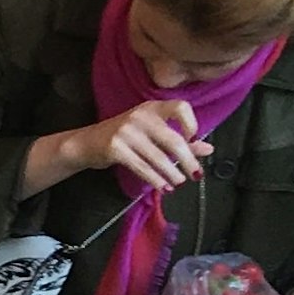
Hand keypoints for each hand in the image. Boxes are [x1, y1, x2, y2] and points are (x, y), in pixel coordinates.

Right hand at [77, 97, 206, 195]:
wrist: (86, 143)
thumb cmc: (123, 137)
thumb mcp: (151, 133)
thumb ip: (180, 139)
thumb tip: (208, 149)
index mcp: (152, 108)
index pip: (180, 108)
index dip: (192, 124)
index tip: (194, 140)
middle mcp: (140, 116)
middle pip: (173, 140)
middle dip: (187, 160)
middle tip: (195, 174)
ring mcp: (126, 132)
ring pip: (158, 158)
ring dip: (172, 174)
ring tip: (178, 182)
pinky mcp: (115, 148)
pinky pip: (142, 167)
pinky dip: (155, 179)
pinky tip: (162, 186)